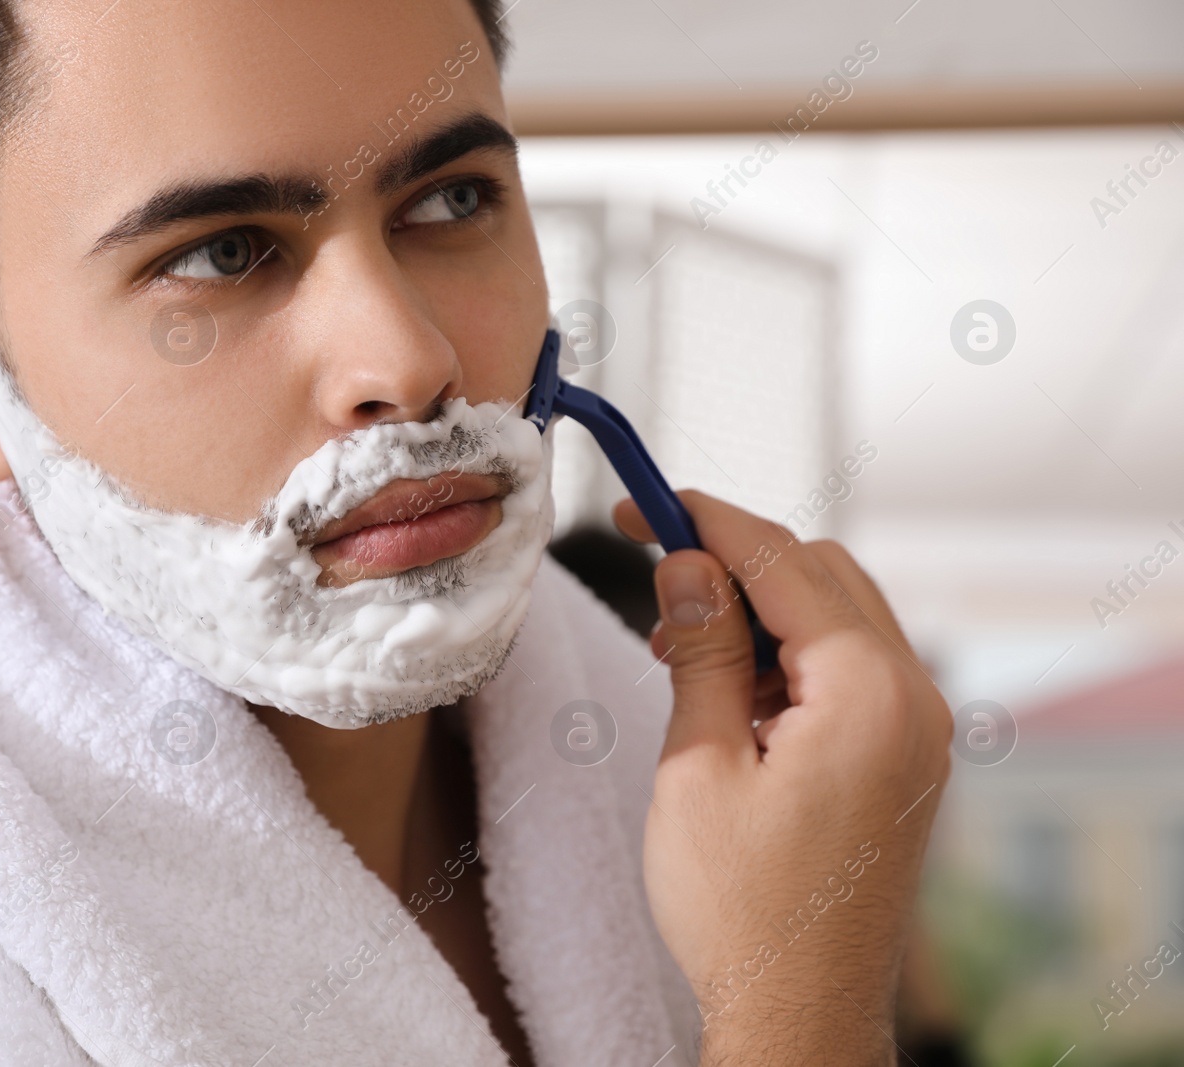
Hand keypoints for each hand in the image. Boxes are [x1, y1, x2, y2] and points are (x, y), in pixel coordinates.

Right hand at [617, 491, 951, 1065]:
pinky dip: (787, 653)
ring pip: (837, 615)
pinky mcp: (903, 756)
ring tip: (678, 646)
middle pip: (822, 573)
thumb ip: (699, 648)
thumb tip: (688, 563)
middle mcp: (914, 699)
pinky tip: (727, 687)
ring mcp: (918, 729)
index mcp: (868, 693)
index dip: (705, 521)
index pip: (783, 561)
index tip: (642, 503)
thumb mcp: (697, 764)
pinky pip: (849, 666)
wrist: (798, 1010)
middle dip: (734, 560)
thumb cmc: (742, 909)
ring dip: (758, 608)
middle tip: (653, 568)